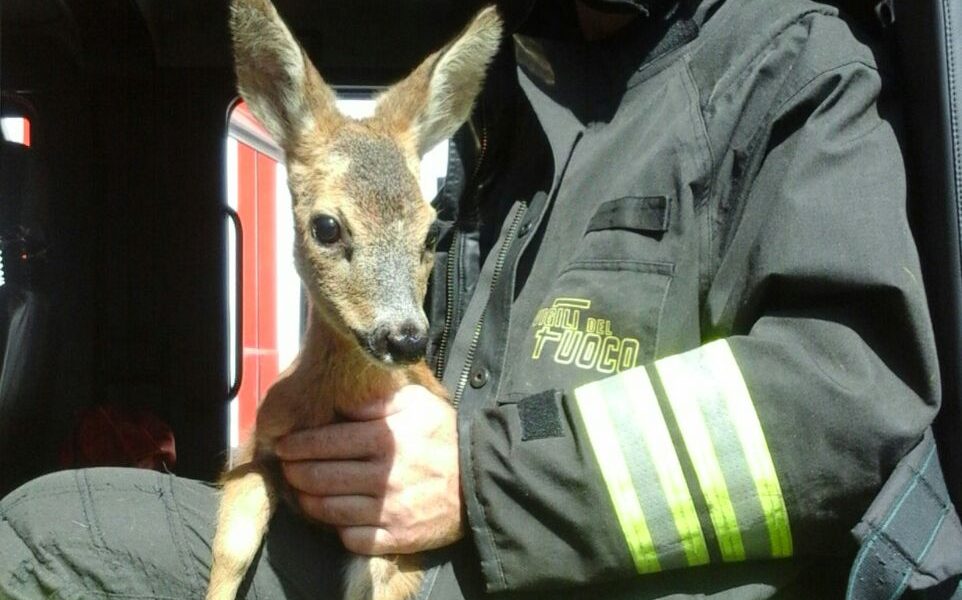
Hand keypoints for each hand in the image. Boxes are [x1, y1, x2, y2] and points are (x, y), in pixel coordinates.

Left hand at [276, 385, 463, 554]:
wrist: (480, 482)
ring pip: (328, 510)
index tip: (283, 446)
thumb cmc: (444, 437)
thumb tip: (343, 401)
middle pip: (319, 477)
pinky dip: (336, 528)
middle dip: (294, 473)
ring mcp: (388, 511)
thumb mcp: (418, 403)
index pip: (324, 442)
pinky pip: (350, 538)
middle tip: (287, 468)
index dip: (297, 445)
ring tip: (302, 491)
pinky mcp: (396, 538)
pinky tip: (334, 516)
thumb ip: (379, 399)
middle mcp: (383, 476)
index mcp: (385, 440)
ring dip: (307, 500)